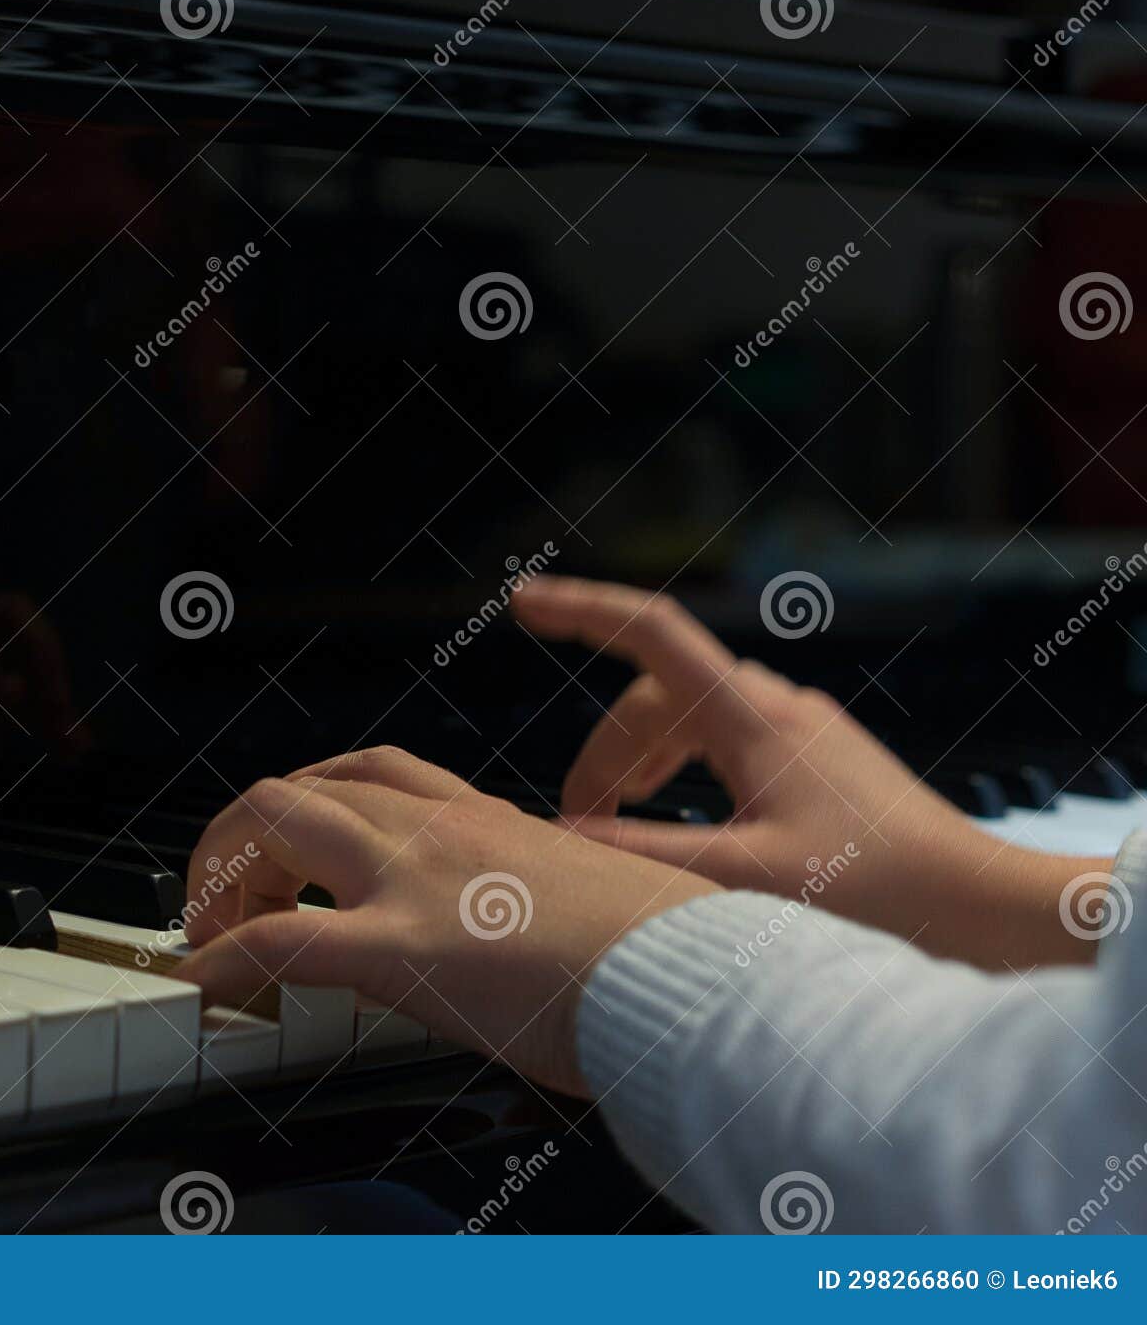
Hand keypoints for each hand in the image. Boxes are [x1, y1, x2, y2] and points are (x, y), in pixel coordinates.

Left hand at [176, 747, 716, 1095]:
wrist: (697, 976)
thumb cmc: (659, 949)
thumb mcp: (576, 896)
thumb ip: (522, 896)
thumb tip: (503, 933)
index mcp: (478, 818)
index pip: (368, 773)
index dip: (308, 806)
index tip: (288, 853)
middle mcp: (437, 828)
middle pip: (299, 788)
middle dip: (240, 837)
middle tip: (228, 898)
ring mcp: (417, 880)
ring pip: (275, 824)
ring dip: (222, 875)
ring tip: (214, 931)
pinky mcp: (409, 948)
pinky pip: (282, 939)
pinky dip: (225, 957)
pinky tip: (203, 982)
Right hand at [512, 575, 1106, 969]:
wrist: (985, 907)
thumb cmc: (882, 894)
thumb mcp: (746, 881)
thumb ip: (649, 857)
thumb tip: (568, 837)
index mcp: (752, 718)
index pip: (650, 632)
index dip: (579, 610)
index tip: (522, 601)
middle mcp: (776, 707)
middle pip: (656, 696)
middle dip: (604, 753)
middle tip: (575, 823)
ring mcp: (802, 729)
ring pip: (690, 717)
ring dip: (642, 762)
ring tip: (616, 823)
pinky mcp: (820, 759)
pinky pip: (726, 740)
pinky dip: (682, 771)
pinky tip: (681, 822)